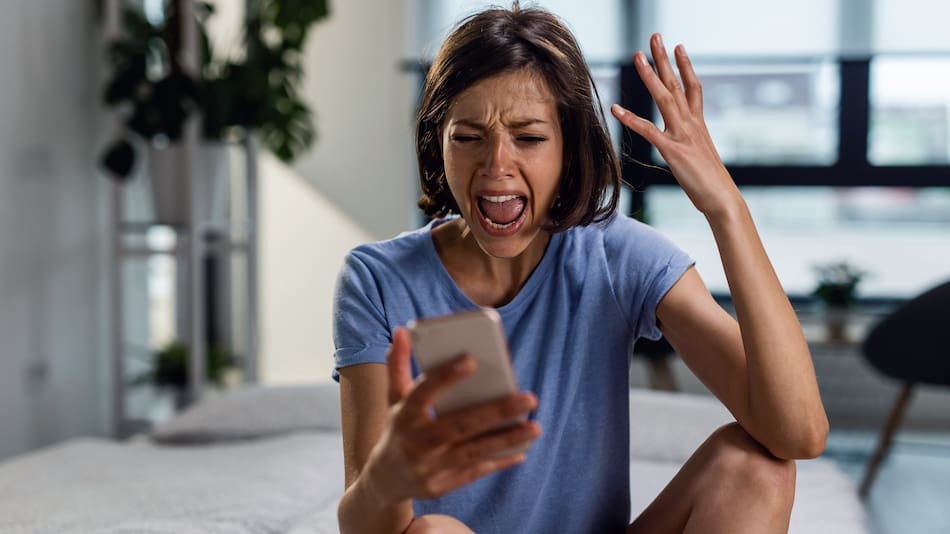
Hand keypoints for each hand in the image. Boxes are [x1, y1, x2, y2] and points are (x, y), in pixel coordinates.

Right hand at [362, 328, 540, 504]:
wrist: (384, 480)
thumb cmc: (399, 428)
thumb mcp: (394, 398)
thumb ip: (399, 365)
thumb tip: (403, 331)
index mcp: (403, 415)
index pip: (423, 392)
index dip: (445, 376)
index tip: (471, 359)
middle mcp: (415, 442)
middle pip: (459, 425)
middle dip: (496, 412)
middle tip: (529, 398)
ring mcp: (428, 467)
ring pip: (473, 451)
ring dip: (506, 439)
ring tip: (534, 427)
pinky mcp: (441, 486)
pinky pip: (475, 472)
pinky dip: (499, 461)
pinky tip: (522, 449)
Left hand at [611, 33, 740, 217]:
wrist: (722, 198)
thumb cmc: (710, 182)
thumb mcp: (700, 157)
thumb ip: (691, 144)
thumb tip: (685, 144)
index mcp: (699, 124)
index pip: (693, 87)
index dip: (686, 66)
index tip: (679, 47)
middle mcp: (692, 124)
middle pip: (677, 84)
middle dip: (665, 59)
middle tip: (656, 37)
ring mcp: (682, 135)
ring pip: (664, 98)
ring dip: (650, 76)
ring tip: (638, 57)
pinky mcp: (673, 150)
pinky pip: (648, 130)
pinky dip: (630, 118)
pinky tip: (616, 108)